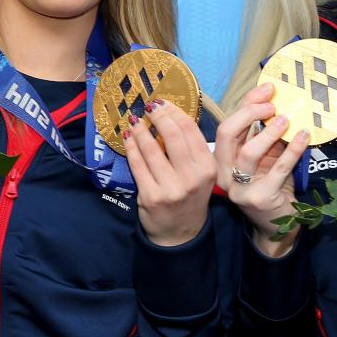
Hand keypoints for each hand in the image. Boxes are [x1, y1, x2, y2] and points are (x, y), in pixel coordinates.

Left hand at [124, 99, 216, 246]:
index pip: (191, 131)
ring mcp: (170, 188)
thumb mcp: (202, 174)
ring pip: (151, 149)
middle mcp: (192, 178)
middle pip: (172, 136)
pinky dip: (131, 147)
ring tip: (135, 119)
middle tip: (148, 105)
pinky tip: (128, 137)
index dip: (175, 112)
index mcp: (208, 168)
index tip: (163, 102)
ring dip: (140, 130)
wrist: (180, 233)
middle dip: (158, 116)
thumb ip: (191, 149)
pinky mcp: (150, 196)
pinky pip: (137, 164)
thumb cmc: (191, 197)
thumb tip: (171, 116)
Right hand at [213, 82, 309, 256]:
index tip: (268, 89)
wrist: (277, 225)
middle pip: (227, 134)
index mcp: (222, 159)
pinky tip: (304, 136)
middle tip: (273, 105)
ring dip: (268, 132)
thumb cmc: (271, 185)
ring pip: (248, 152)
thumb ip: (266, 134)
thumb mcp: (265, 156)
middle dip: (249, 113)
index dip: (246, 103)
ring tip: (286, 119)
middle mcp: (223, 172)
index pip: (227, 124)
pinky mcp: (260, 198)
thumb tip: (278, 101)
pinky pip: (277, 169)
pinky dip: (292, 150)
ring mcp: (239, 188)